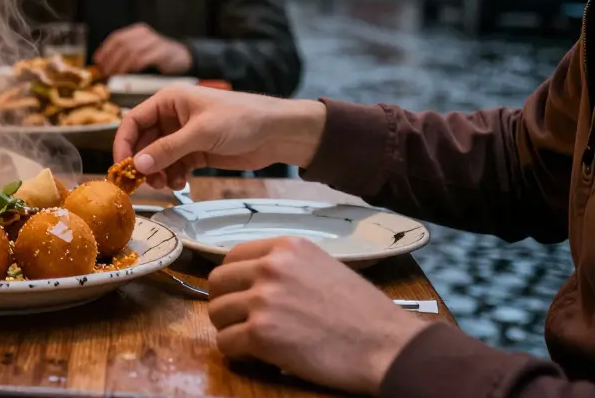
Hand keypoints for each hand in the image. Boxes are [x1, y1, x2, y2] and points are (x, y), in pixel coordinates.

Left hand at [93, 23, 191, 75]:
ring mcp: (154, 41)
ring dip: (119, 65)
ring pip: (131, 51)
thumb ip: (125, 56)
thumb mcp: (140, 52)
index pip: (116, 37)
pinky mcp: (161, 52)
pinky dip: (132, 67)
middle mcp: (145, 34)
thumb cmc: (157, 57)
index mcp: (137, 31)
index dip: (105, 50)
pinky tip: (127, 74)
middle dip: (110, 59)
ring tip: (113, 75)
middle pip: (122, 44)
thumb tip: (104, 67)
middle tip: (105, 72)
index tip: (97, 62)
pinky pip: (142, 58)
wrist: (182, 57)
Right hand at [113, 85, 325, 189]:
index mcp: (169, 101)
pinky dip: (174, 176)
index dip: (123, 143)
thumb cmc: (241, 119)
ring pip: (158, 157)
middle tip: (145, 183)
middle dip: (143, 163)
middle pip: (144, 142)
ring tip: (167, 184)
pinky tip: (181, 183)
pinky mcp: (197, 152)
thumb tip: (138, 165)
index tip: (122, 167)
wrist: (277, 132)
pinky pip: (175, 165)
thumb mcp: (201, 133)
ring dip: (159, 172)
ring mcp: (185, 135)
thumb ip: (168, 150)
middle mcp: (173, 117)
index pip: (133, 121)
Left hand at [208, 237, 427, 395]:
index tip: (242, 295)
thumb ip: (288, 267)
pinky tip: (257, 355)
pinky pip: (225, 343)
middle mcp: (270, 267)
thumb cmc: (363, 313)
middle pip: (217, 282)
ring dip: (230, 329)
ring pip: (216, 313)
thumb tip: (255, 277)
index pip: (233, 255)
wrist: (387, 346)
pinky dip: (236, 352)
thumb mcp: (323, 267)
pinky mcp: (261, 334)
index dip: (234, 279)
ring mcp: (263, 300)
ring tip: (253, 339)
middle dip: (226, 303)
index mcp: (286, 247)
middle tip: (243, 320)